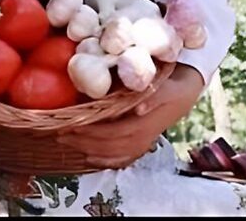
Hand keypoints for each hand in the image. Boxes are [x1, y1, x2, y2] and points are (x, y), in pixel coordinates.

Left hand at [55, 63, 204, 167]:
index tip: (69, 126)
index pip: (112, 133)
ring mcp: (142, 142)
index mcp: (144, 124)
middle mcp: (142, 137)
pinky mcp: (142, 143)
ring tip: (67, 143)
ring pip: (112, 154)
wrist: (186, 92)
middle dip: (82, 141)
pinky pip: (122, 158)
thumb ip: (153, 96)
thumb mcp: (166, 87)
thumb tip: (137, 109)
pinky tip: (89, 158)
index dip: (90, 132)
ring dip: (88, 150)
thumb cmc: (171, 85)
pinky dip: (105, 161)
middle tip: (59, 134)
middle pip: (108, 145)